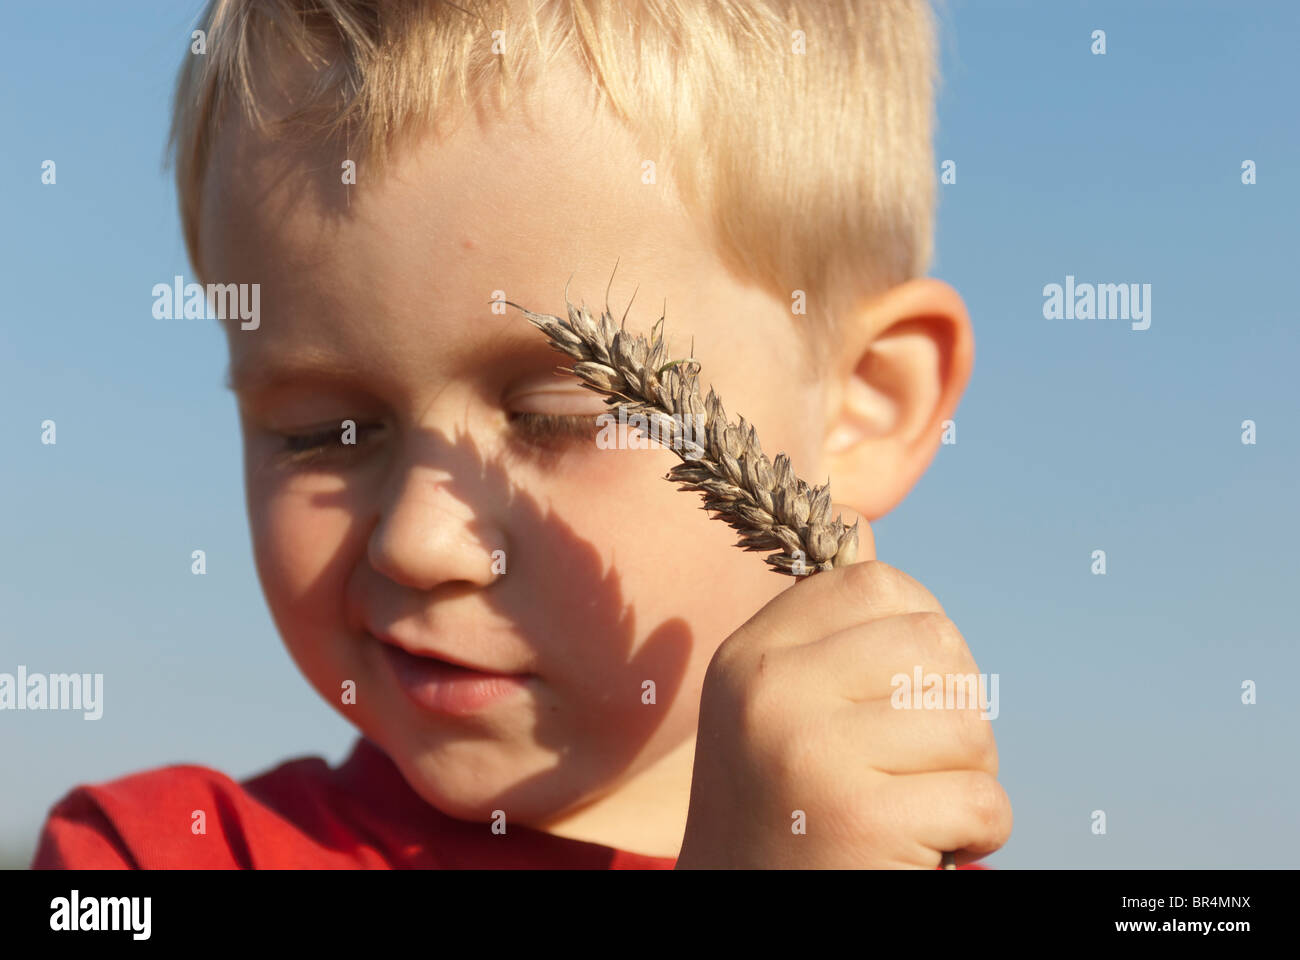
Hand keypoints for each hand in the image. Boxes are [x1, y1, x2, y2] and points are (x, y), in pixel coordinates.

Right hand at [676, 521, 1010, 868]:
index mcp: (751, 655)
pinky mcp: (859, 818)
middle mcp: (769, 691)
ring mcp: (810, 751)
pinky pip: (982, 799)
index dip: (920, 632)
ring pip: (968, 726)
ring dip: (967, 777)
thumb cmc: (783, 806)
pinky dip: (977, 833)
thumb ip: (822, 631)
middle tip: (919, 762)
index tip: (906, 693)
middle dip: (954, 710)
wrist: (742, 912)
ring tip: (918, 807)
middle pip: (936, 646)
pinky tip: (923, 849)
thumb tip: (862, 526)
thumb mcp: (774, 705)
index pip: (874, 583)